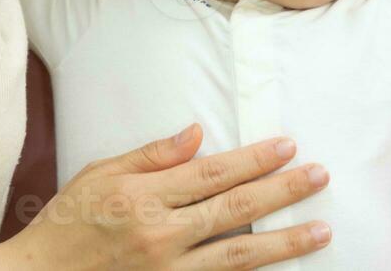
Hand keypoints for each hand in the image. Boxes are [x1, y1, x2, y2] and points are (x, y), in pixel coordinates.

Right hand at [0, 123, 331, 268]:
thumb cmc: (68, 222)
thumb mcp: (100, 174)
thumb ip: (152, 155)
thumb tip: (197, 133)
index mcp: (144, 197)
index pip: (213, 173)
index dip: (254, 159)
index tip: (288, 146)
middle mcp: (160, 235)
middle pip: (236, 209)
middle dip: (283, 192)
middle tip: (320, 176)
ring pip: (239, 256)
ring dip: (285, 242)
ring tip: (322, 231)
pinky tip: (281, 268)